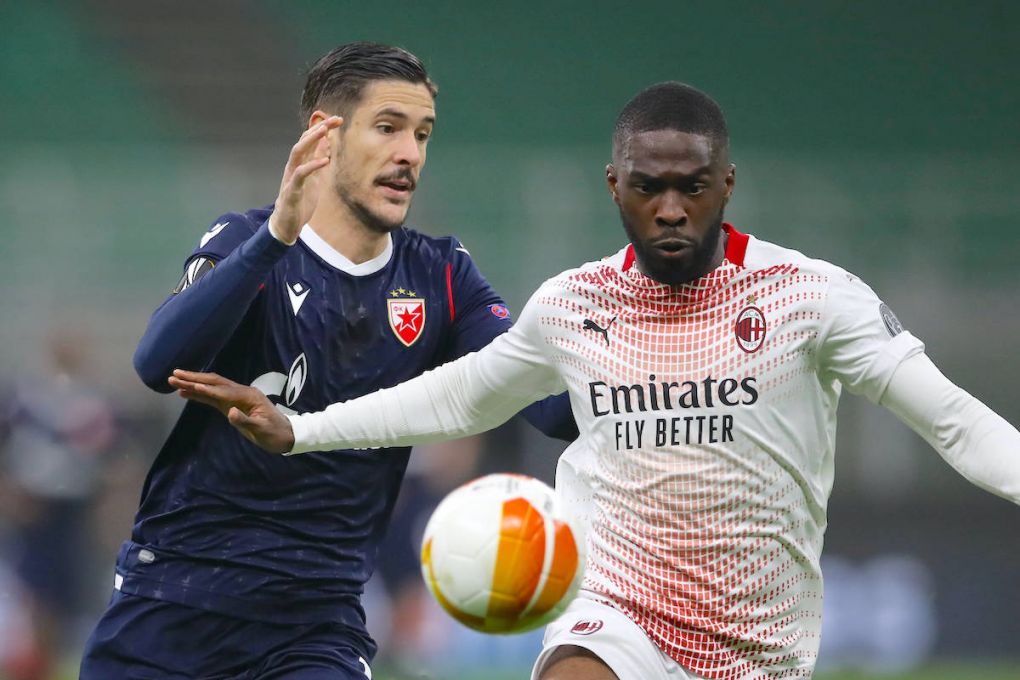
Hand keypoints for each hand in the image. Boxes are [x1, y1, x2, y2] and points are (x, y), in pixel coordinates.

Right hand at [168, 369, 295, 453]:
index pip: (223, 391)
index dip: (206, 388)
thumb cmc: (275, 433)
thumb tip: (231, 412)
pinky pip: (212, 397)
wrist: (285, 435)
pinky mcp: (232, 405)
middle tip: (174, 375)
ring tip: (174, 380)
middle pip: (214, 382)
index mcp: (249, 396)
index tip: (190, 385)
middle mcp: (241, 392)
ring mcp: (236, 398)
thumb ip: (246, 420)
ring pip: (212, 387)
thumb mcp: (262, 430)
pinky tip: (186, 392)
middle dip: (194, 379)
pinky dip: (199, 394)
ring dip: (193, 383)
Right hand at [269, 115, 343, 243]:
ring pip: (297, 152)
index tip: (338, 120)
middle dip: (318, 129)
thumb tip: (326, 143)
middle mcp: (294, 166)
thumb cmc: (300, 200)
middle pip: (303, 141)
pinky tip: (324, 161)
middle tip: (333, 120)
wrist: (287, 224)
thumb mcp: (314, 178)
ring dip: (310, 140)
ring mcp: (291, 177)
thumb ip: (318, 160)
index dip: (322, 129)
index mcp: (300, 163)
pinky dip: (312, 166)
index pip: (309, 140)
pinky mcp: (292, 190)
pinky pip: (301, 174)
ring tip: (324, 131)